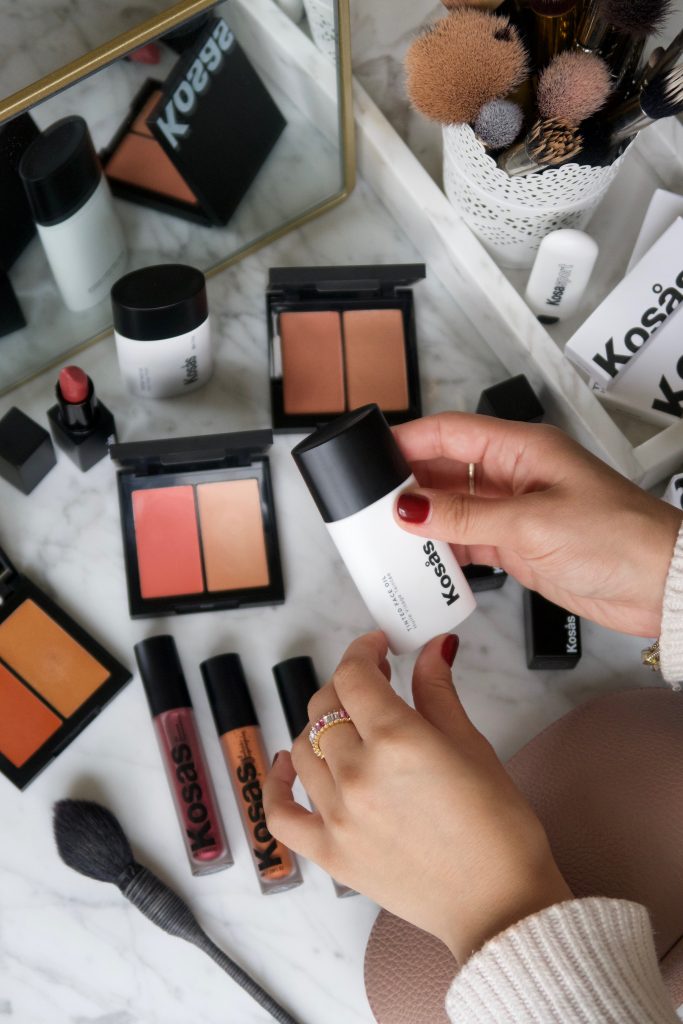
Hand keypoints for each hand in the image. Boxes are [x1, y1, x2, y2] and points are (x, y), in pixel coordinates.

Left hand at [263, 631, 570, 962]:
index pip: (354, 675)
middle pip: (325, 707)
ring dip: (322, 726)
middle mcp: (357, 773)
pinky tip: (289, 765)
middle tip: (373, 683)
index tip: (377, 647)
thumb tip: (432, 648)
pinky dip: (277, 784)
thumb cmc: (497, 828)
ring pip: (303, 748)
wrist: (499, 905)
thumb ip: (438, 692)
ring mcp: (337, 815)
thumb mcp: (472, 746)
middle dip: (347, 684)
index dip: (362, 651)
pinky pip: (280, 813)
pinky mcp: (329, 853)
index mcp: (397, 740)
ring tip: (348, 726)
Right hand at [393, 414, 681, 637]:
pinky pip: (468, 540)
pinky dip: (445, 548)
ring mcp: (515, 511)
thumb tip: (409, 508)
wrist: (659, 586)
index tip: (371, 457)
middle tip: (369, 503)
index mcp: (521, 449)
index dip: (408, 440)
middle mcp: (515, 474)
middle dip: (408, 483)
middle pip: (447, 468)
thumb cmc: (617, 537)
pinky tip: (423, 558)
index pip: (451, 432)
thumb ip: (465, 516)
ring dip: (424, 519)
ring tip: (386, 532)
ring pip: (453, 507)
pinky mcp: (519, 546)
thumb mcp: (530, 522)